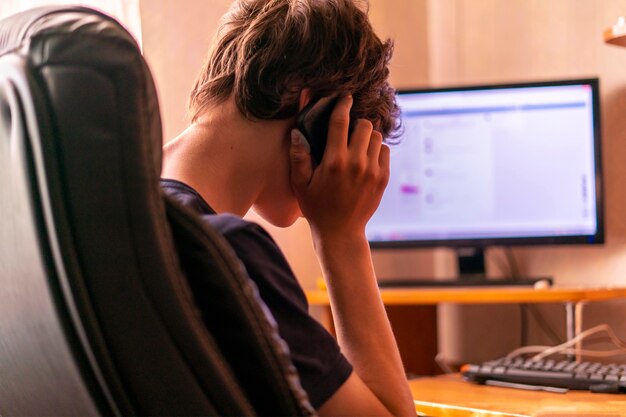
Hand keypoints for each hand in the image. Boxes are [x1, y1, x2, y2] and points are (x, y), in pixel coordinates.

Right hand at [289, 95, 389, 240]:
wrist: (340, 232)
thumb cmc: (316, 207)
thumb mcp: (300, 184)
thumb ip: (299, 157)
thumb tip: (297, 132)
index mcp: (334, 161)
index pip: (340, 122)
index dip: (342, 105)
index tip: (344, 98)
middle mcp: (356, 163)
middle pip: (364, 125)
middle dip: (355, 123)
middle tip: (347, 132)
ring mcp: (372, 171)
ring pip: (376, 136)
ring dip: (366, 137)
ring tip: (356, 147)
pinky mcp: (382, 178)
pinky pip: (384, 151)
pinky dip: (376, 150)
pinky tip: (364, 159)